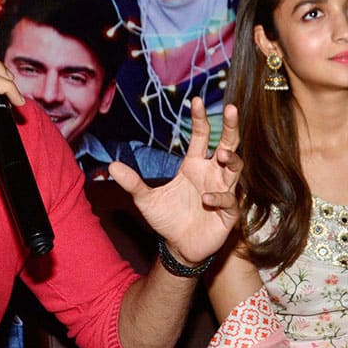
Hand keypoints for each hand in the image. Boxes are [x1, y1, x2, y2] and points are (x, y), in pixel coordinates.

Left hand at [110, 97, 240, 265]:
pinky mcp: (229, 212)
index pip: (201, 136)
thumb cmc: (167, 219)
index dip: (200, 119)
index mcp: (194, 165)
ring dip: (231, 158)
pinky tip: (206, 197)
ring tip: (220, 154)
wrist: (178, 247)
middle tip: (232, 109)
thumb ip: (133, 183)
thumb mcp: (146, 200)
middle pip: (228, 144)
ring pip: (235, 168)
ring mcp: (223, 191)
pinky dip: (219, 196)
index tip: (195, 100)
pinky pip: (229, 199)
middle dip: (231, 127)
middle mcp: (211, 174)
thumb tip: (111, 166)